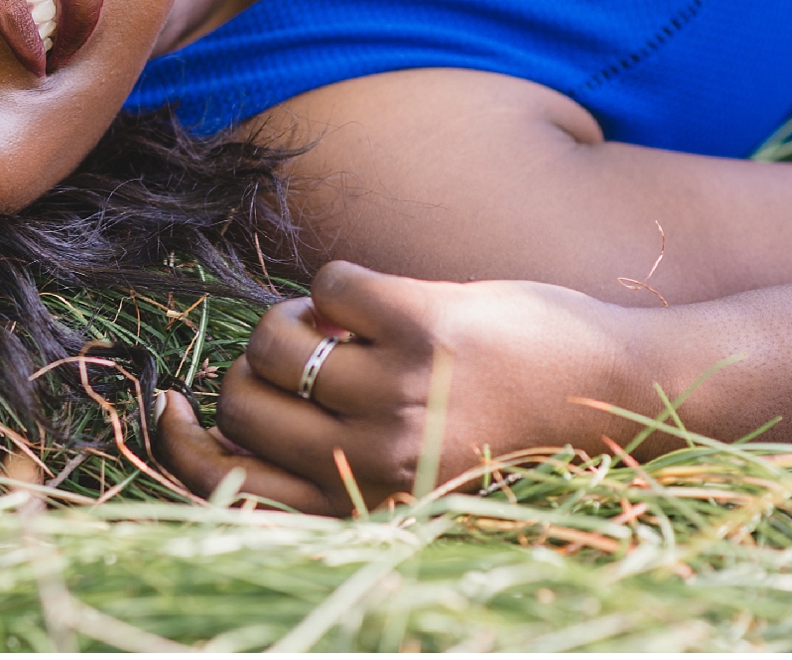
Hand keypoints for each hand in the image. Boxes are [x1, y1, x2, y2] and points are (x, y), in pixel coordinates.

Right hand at [154, 261, 636, 514]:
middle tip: (301, 357)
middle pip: (241, 402)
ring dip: (293, 320)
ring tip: (343, 327)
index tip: (170, 403)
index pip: (230, 486)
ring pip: (272, 338)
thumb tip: (214, 405)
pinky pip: (324, 286)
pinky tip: (385, 303)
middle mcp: (375, 462)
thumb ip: (320, 458)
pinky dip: (341, 285)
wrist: (621, 388)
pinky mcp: (422, 324)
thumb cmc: (504, 431)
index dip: (180, 442)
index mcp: (365, 507)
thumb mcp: (405, 474)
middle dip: (252, 368)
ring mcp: (399, 394)